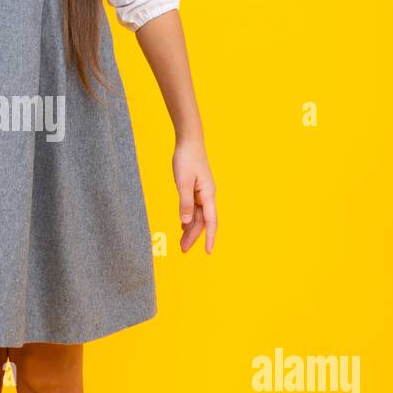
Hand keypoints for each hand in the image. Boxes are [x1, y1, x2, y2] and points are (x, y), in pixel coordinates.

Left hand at [172, 137, 216, 253]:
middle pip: (203, 221)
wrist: (189, 141)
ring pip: (198, 216)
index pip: (211, 221)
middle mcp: (207, 195)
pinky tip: (183, 225)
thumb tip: (185, 222)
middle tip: (183, 250)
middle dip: (194, 236)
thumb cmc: (187, 158)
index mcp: (208, 194)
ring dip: (190, 229)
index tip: (208, 252)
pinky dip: (189, 218)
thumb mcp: (182, 182)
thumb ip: (185, 202)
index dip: (210, 238)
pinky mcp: (196, 189)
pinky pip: (194, 208)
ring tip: (181, 243)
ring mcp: (202, 192)